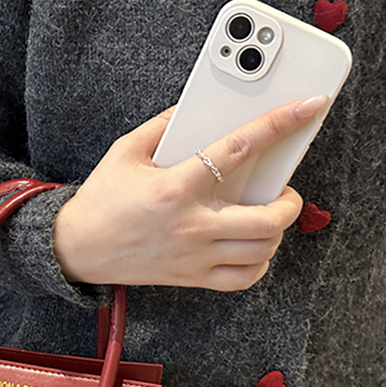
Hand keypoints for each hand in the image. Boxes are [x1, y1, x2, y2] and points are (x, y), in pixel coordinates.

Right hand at [52, 95, 326, 290]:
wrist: (77, 248)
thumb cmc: (101, 200)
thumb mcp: (125, 151)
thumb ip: (164, 126)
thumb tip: (197, 109)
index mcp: (176, 187)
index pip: (239, 149)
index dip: (279, 124)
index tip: (308, 106)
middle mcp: (191, 225)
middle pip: (267, 220)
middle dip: (291, 203)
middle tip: (285, 191)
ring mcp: (194, 257)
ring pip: (261, 251)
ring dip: (276, 232)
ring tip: (268, 216)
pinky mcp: (190, 277)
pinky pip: (242, 279)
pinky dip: (259, 263)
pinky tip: (252, 248)